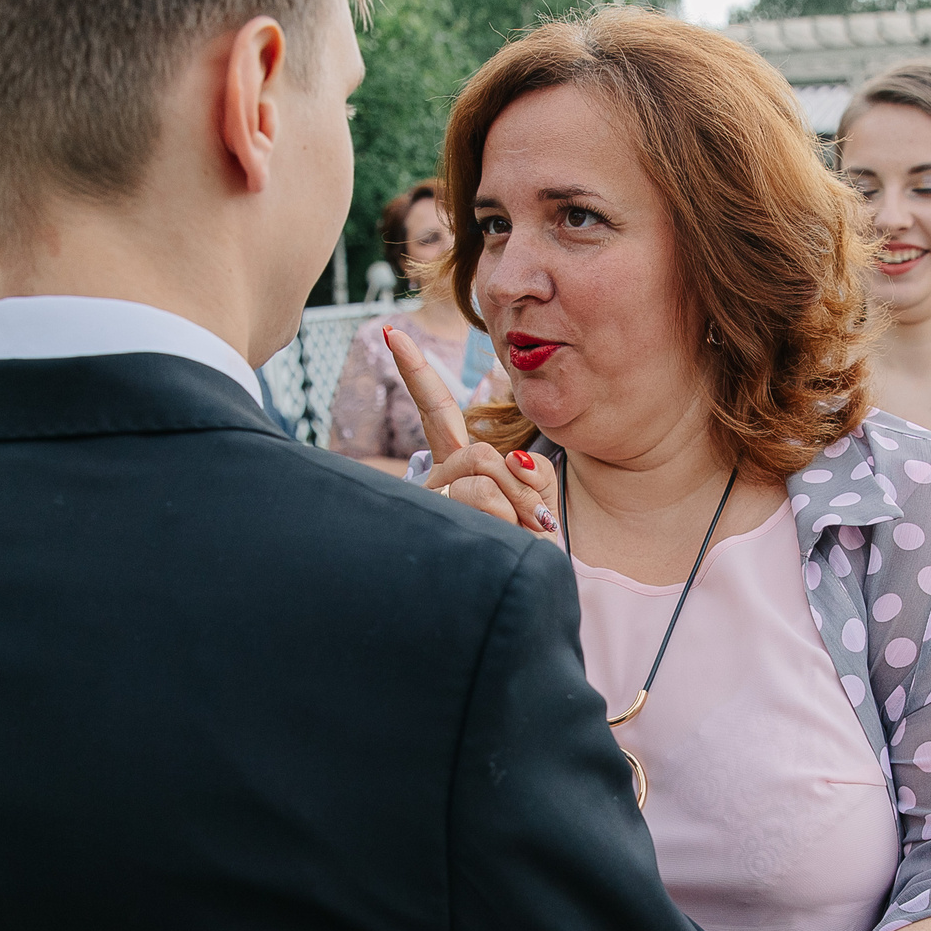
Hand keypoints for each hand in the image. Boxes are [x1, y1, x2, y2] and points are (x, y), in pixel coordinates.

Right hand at [384, 325, 557, 538]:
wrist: (522, 599)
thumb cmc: (529, 548)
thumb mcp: (538, 499)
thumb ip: (531, 470)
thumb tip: (517, 459)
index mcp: (459, 465)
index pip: (436, 409)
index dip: (415, 370)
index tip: (392, 331)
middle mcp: (437, 480)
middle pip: (479, 453)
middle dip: (518, 483)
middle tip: (536, 520)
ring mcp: (432, 503)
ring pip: (480, 476)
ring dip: (516, 507)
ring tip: (521, 538)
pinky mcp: (438, 523)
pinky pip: (480, 501)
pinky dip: (508, 522)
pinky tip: (506, 545)